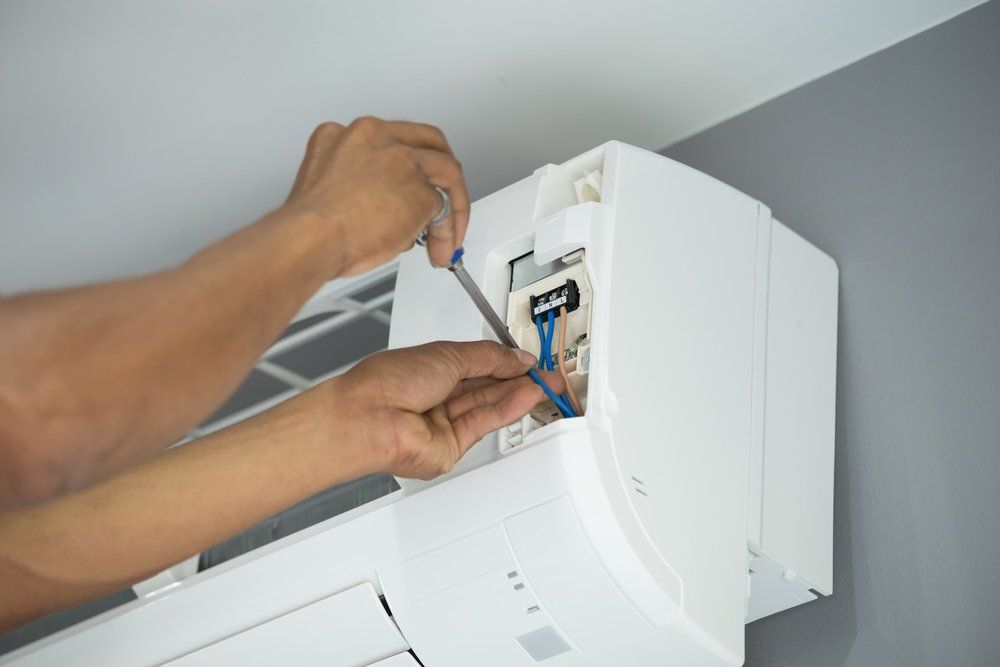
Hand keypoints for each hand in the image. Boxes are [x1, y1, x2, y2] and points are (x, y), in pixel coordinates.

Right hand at [281, 116, 469, 273]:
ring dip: (454, 207)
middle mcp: (375, 137)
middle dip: (444, 173)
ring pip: (446, 171)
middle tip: (449, 200)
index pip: (391, 139)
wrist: (309, 239)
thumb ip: (359, 188)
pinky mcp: (420, 190)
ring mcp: (401, 161)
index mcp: (344, 136)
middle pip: (429, 141)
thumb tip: (385, 209)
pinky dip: (447, 232)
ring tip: (446, 239)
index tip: (410, 185)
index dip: (408, 164)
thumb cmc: (308, 229)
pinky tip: (439, 248)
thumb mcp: (326, 191)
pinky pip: (444, 209)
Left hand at [323, 341, 563, 479]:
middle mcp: (435, 395)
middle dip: (517, 378)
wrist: (369, 418)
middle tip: (545, 373)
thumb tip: (515, 356)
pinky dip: (507, 409)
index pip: (477, 363)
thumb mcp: (448, 354)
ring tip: (543, 384)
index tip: (528, 358)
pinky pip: (484, 424)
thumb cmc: (387, 383)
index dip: (505, 360)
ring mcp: (441, 422)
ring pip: (488, 406)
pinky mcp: (449, 447)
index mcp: (429, 368)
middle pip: (486, 386)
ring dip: (518, 393)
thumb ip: (489, 356)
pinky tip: (525, 397)